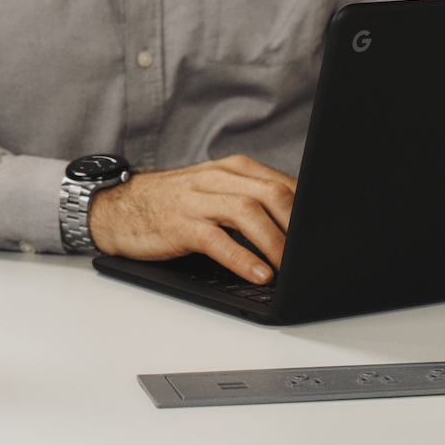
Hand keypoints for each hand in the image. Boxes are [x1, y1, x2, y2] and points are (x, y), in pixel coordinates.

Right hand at [88, 155, 296, 283]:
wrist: (118, 207)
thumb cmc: (173, 204)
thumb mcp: (216, 193)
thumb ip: (253, 201)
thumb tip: (299, 225)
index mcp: (232, 170)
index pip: (284, 184)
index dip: (310, 211)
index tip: (326, 236)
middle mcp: (217, 179)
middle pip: (272, 195)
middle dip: (299, 226)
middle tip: (314, 254)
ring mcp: (197, 201)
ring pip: (248, 214)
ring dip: (276, 243)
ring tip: (291, 269)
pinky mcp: (179, 225)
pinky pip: (217, 239)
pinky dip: (242, 258)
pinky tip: (259, 274)